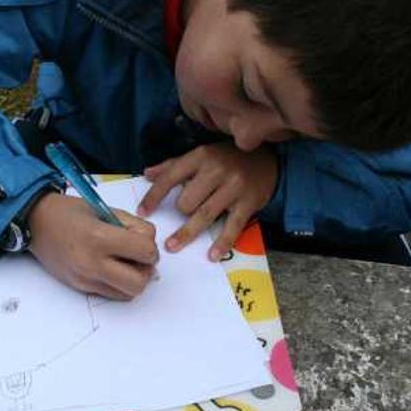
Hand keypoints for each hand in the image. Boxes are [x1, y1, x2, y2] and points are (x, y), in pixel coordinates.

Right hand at [28, 193, 158, 300]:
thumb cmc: (69, 212)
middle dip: (146, 268)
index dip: (150, 245)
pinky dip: (119, 284)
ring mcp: (85, 279)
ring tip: (125, 262)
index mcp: (99, 237)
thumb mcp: (104, 210)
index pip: (145, 252)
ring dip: (134, 279)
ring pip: (129, 293)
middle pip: (140, 281)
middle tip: (138, 255)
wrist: (36, 223)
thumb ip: (131, 226)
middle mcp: (92, 263)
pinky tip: (112, 268)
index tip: (141, 238)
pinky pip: (113, 294)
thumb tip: (149, 244)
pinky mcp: (81, 288)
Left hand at [137, 143, 277, 260]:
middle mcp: (216, 171)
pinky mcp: (248, 203)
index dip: (154, 196)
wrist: (267, 159)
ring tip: (172, 246)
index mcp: (200, 157)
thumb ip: (173, 165)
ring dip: (187, 233)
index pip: (170, 178)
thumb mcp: (201, 155)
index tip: (142, 212)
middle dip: (180, 211)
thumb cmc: (227, 158)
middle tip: (181, 214)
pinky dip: (222, 243)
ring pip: (204, 215)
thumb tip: (147, 174)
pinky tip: (212, 255)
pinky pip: (232, 227)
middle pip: (187, 200)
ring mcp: (233, 188)